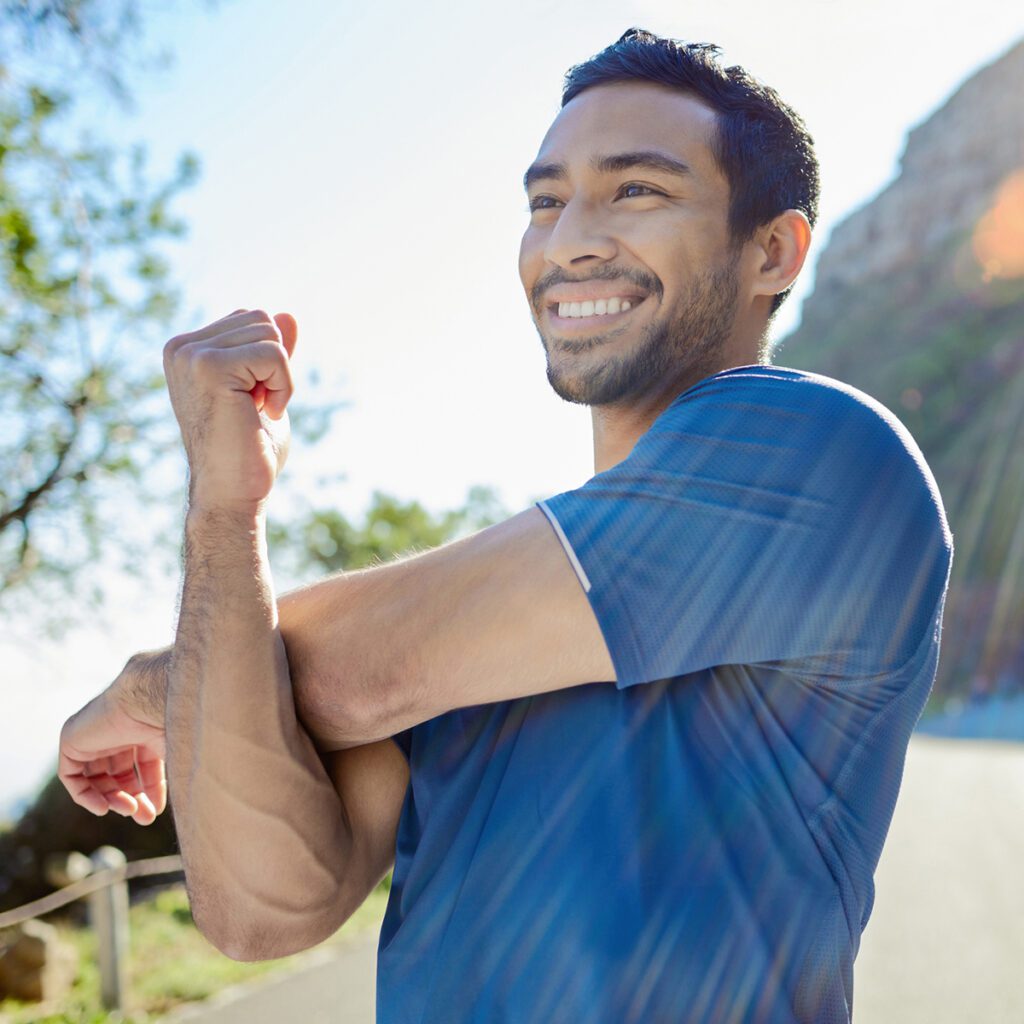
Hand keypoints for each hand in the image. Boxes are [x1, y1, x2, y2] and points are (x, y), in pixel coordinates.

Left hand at [58, 659, 167, 825]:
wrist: (150, 698)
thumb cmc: (173, 719)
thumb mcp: (179, 751)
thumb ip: (180, 774)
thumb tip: (192, 801)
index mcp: (145, 729)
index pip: (144, 767)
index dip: (150, 791)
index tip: (157, 811)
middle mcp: (119, 731)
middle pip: (120, 776)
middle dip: (131, 798)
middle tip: (144, 817)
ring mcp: (94, 735)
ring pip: (97, 779)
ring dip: (112, 800)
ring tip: (129, 810)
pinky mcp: (73, 739)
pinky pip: (72, 776)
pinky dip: (85, 796)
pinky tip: (103, 808)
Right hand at [162, 308, 297, 511]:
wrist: (232, 493)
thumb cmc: (249, 450)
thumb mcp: (265, 390)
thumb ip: (271, 353)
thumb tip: (288, 315)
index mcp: (188, 349)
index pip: (252, 320)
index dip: (269, 361)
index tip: (253, 400)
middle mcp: (182, 347)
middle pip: (262, 320)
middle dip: (276, 366)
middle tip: (257, 408)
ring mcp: (191, 355)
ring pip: (270, 333)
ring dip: (280, 378)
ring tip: (258, 411)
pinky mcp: (208, 366)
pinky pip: (274, 354)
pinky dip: (283, 386)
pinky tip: (265, 414)